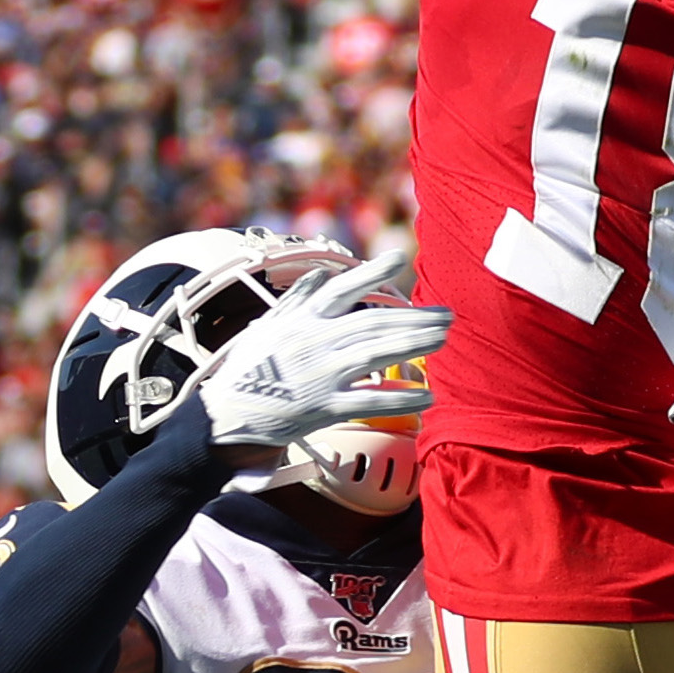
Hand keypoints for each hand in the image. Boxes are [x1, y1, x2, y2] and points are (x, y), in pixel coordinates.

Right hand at [194, 252, 449, 451]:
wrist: (226, 413)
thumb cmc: (248, 368)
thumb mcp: (268, 326)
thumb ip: (296, 301)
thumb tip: (318, 276)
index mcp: (302, 319)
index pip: (342, 289)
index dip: (372, 273)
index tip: (400, 259)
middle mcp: (315, 341)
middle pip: (373, 323)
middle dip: (414, 318)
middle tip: (447, 315)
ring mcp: (321, 374)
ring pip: (376, 354)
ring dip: (414, 345)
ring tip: (443, 339)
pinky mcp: (324, 407)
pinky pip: (369, 402)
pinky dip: (399, 398)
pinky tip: (427, 396)